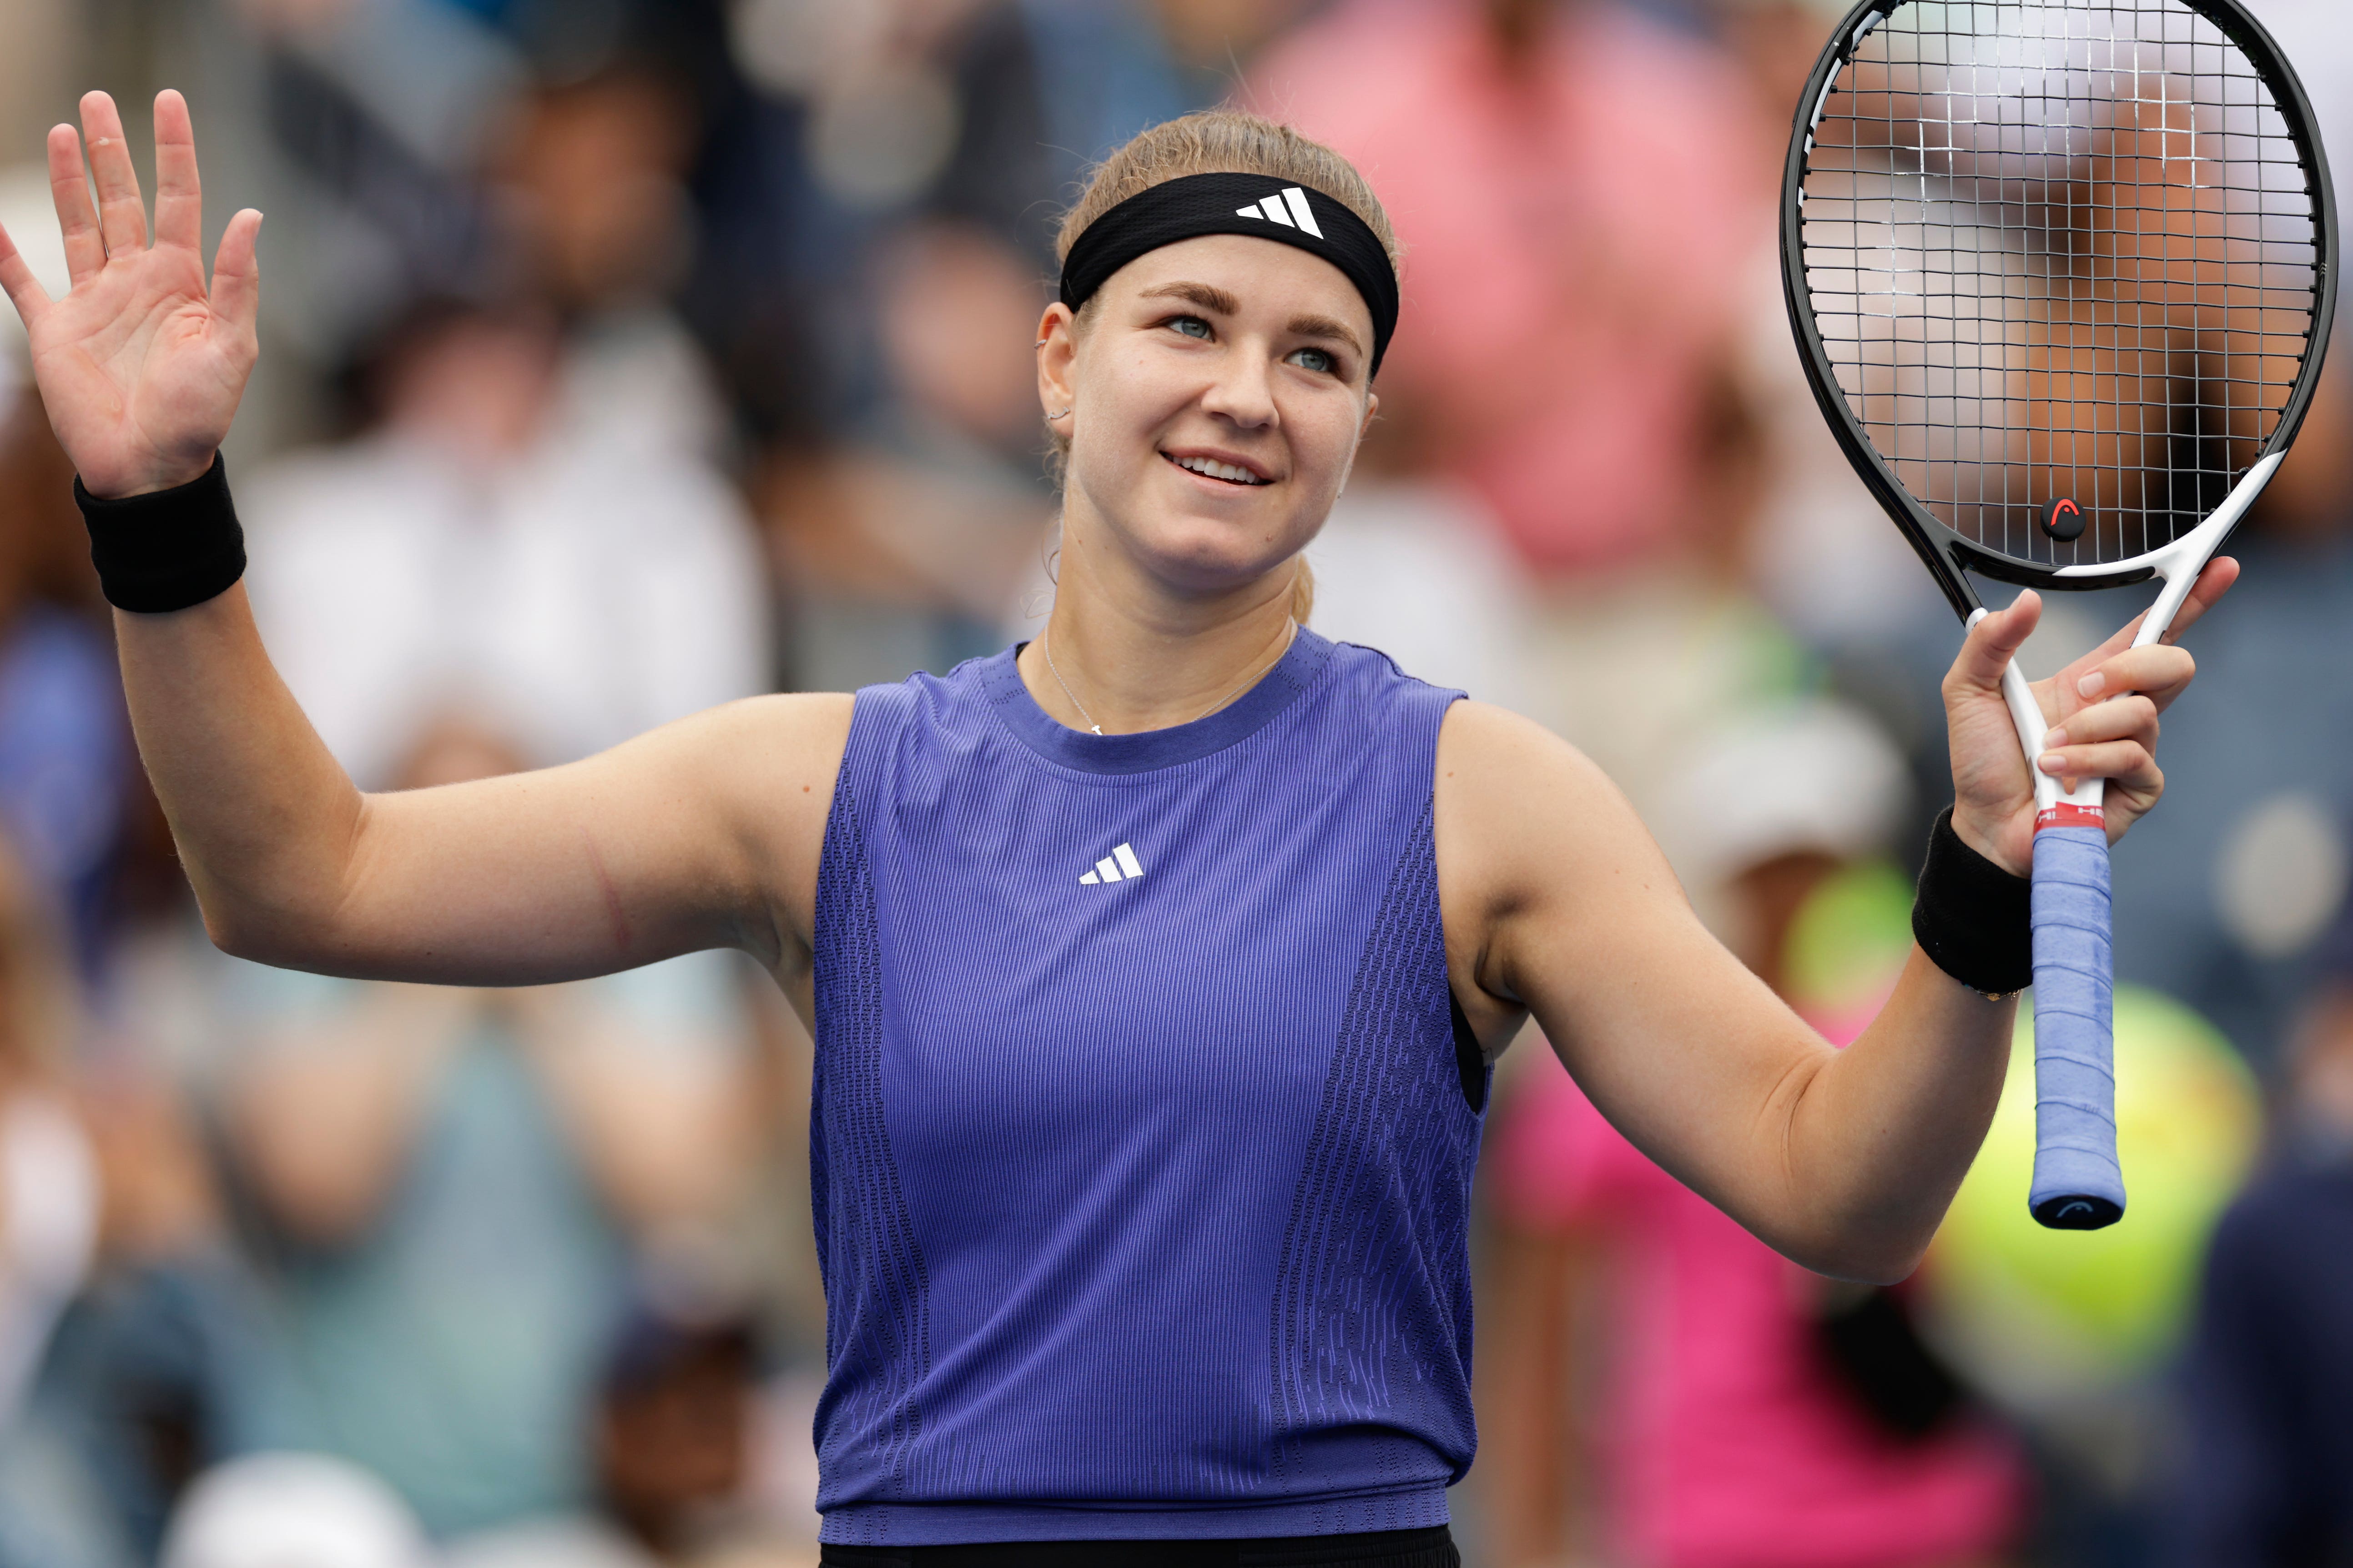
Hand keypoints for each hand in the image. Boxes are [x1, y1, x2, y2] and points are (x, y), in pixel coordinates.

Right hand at [0, 90, 260, 497]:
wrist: (151, 465)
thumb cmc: (200, 415)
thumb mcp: (233, 347)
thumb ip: (236, 282)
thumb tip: (251, 216)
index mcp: (184, 281)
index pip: (181, 198)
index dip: (174, 150)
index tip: (168, 100)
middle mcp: (139, 280)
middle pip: (124, 198)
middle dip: (111, 150)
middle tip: (98, 99)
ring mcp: (95, 300)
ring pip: (79, 222)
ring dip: (71, 179)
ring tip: (65, 129)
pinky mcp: (56, 327)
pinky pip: (21, 282)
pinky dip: (2, 253)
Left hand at [1942, 558, 2237, 875]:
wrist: (1982, 823)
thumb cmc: (1982, 760)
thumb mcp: (1968, 690)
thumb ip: (1990, 643)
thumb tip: (2026, 600)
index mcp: (2090, 680)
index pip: (2150, 631)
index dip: (2190, 600)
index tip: (2220, 567)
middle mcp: (2120, 711)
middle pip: (2172, 664)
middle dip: (2129, 668)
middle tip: (2082, 690)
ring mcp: (2134, 749)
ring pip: (2143, 715)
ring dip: (2086, 729)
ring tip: (2045, 751)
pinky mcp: (2139, 788)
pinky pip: (2134, 758)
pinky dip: (2087, 762)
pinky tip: (2057, 775)